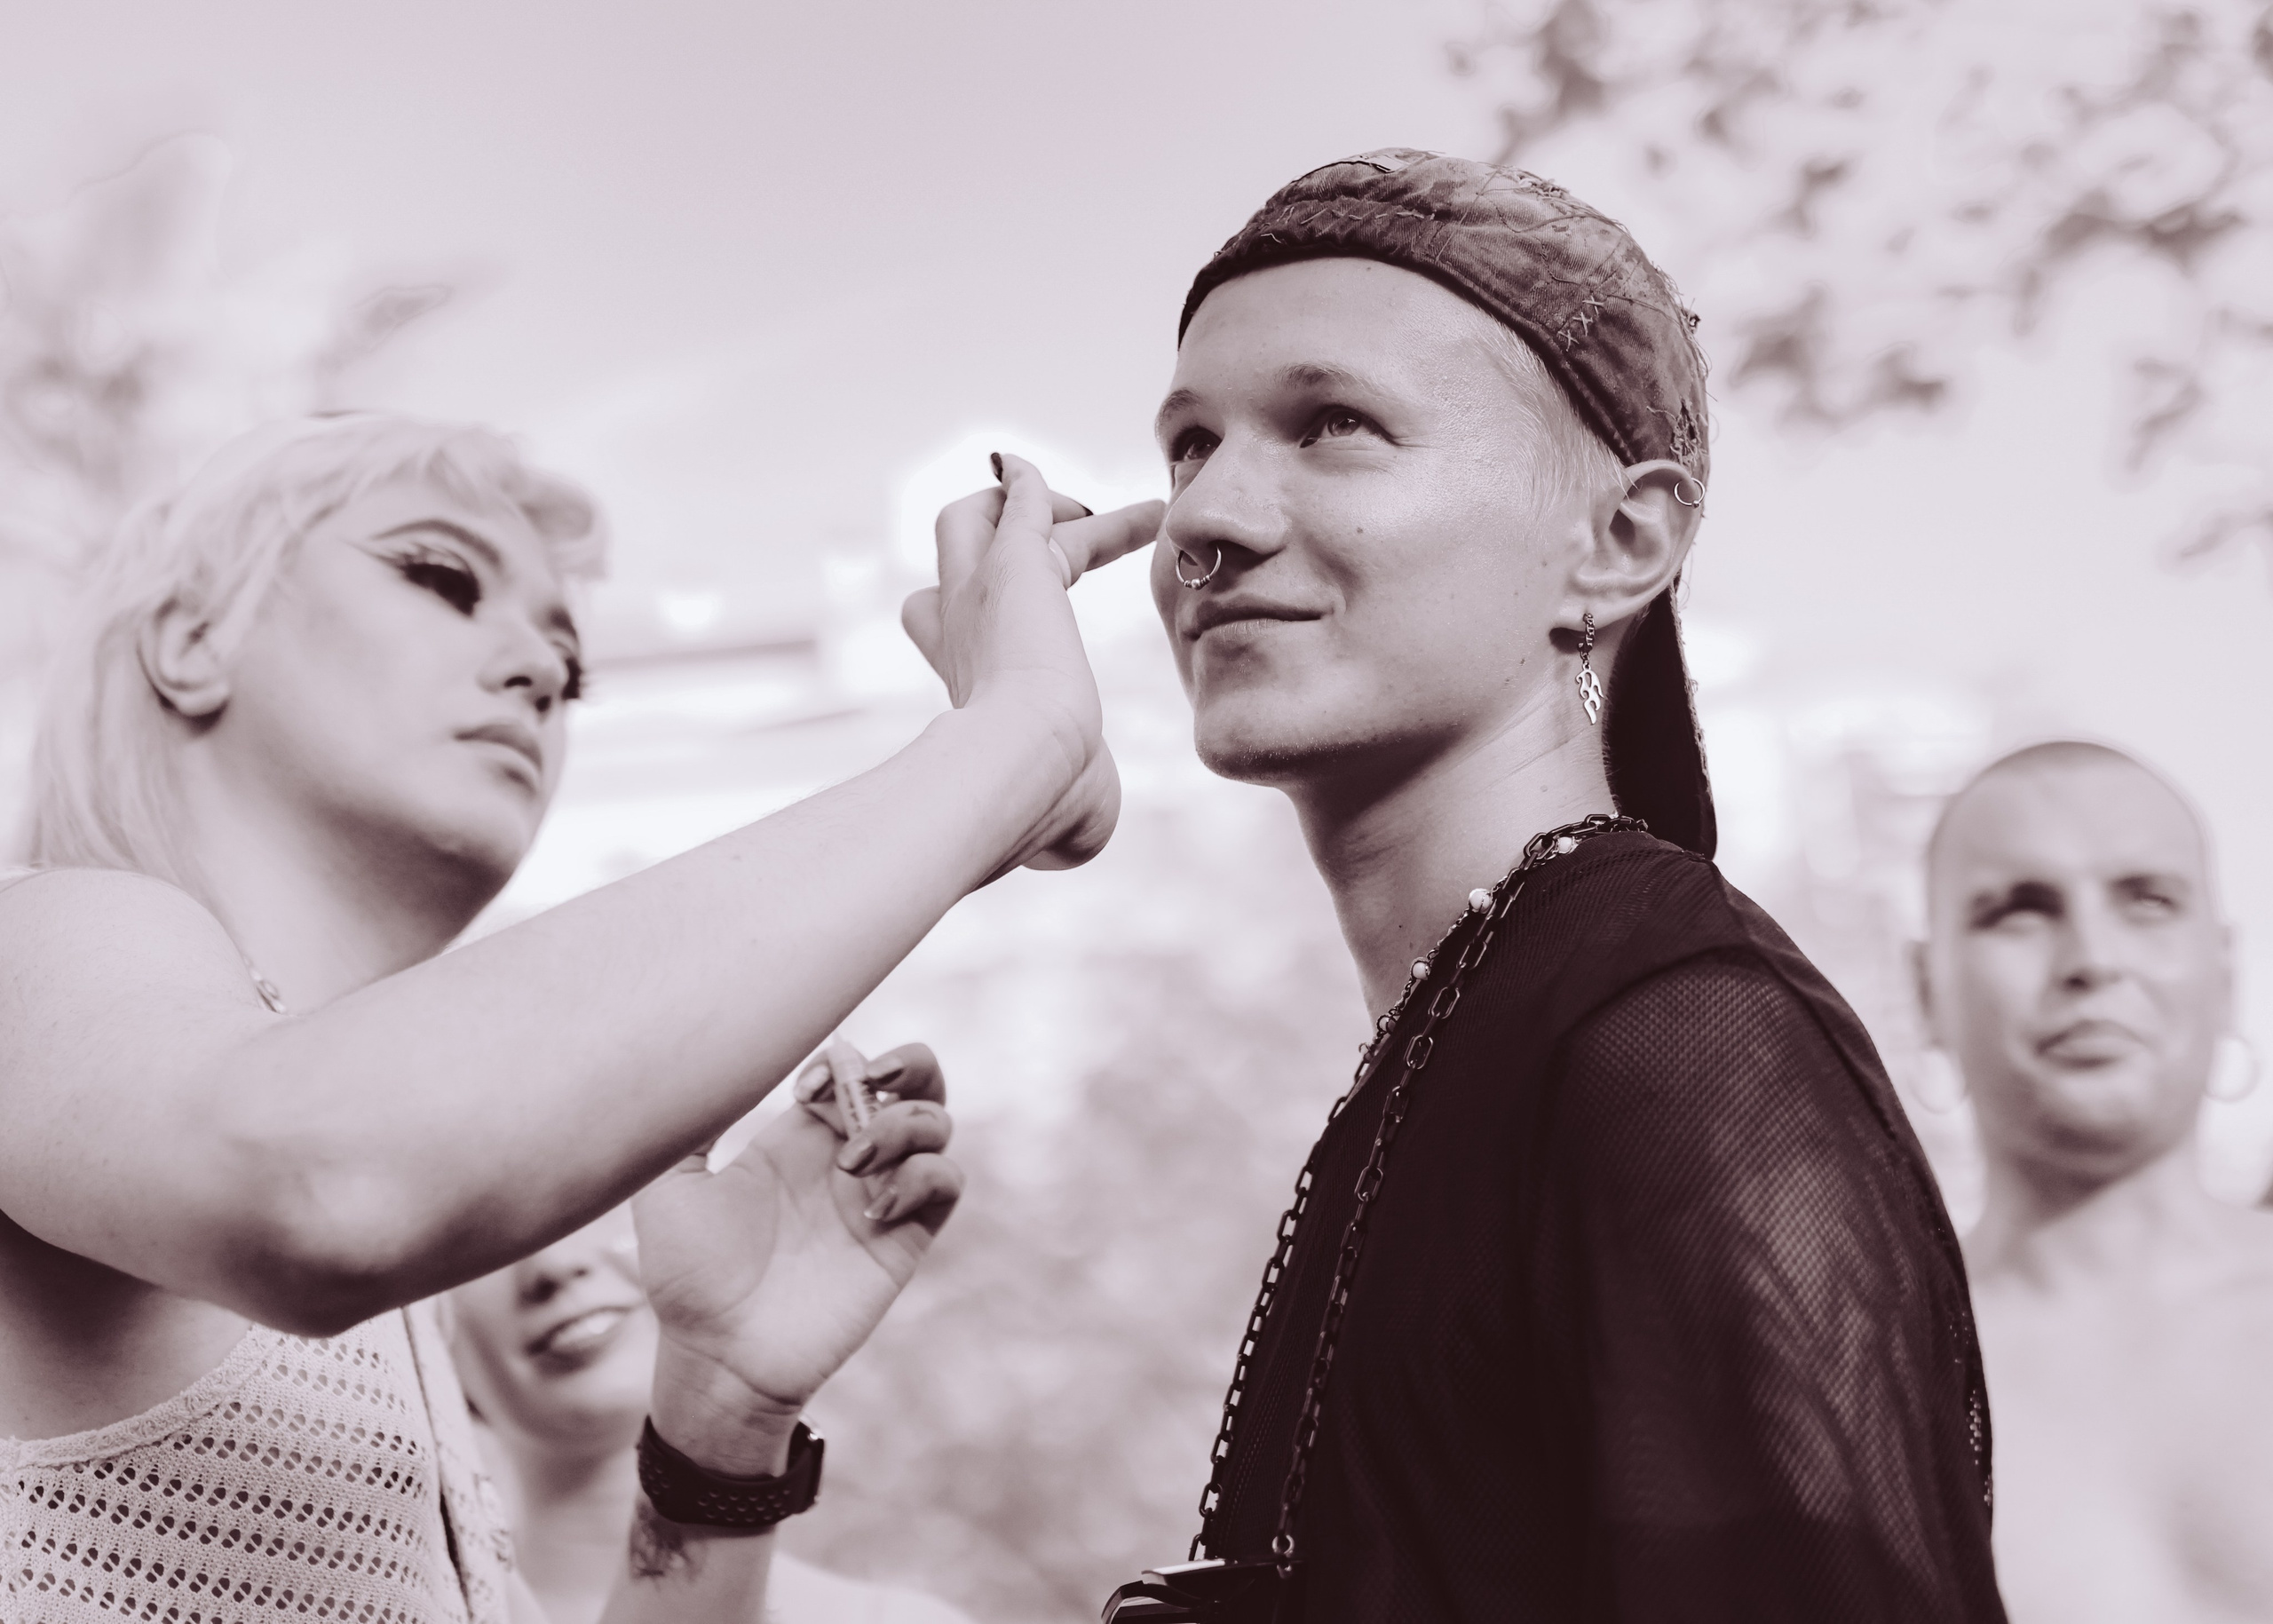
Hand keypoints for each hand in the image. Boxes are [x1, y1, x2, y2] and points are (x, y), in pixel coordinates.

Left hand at [632, 1040, 959, 1472]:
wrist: (718, 1356)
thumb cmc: (687, 1277)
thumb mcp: (669, 1188)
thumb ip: (688, 1125)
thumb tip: (703, 1062)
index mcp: (798, 1139)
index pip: (849, 1069)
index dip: (842, 1058)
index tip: (803, 1083)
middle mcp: (848, 1159)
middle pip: (915, 1082)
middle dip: (907, 1064)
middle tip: (871, 1080)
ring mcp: (881, 1196)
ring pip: (937, 1124)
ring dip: (906, 1123)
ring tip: (854, 1161)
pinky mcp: (903, 1240)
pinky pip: (945, 1183)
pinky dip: (923, 1176)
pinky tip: (874, 1204)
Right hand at [900, 453, 1163, 871]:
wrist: (1024, 768)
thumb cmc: (1044, 806)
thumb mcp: (1067, 822)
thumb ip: (1072, 825)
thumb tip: (1075, 851)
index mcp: (965, 686)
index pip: (945, 631)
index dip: (964, 618)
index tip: (1005, 623)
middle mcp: (957, 634)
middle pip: (948, 562)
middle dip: (991, 543)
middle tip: (1059, 539)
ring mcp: (977, 595)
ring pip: (965, 519)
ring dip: (1013, 506)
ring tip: (1075, 510)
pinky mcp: (1015, 564)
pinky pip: (1018, 499)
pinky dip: (1028, 478)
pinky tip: (1032, 463)